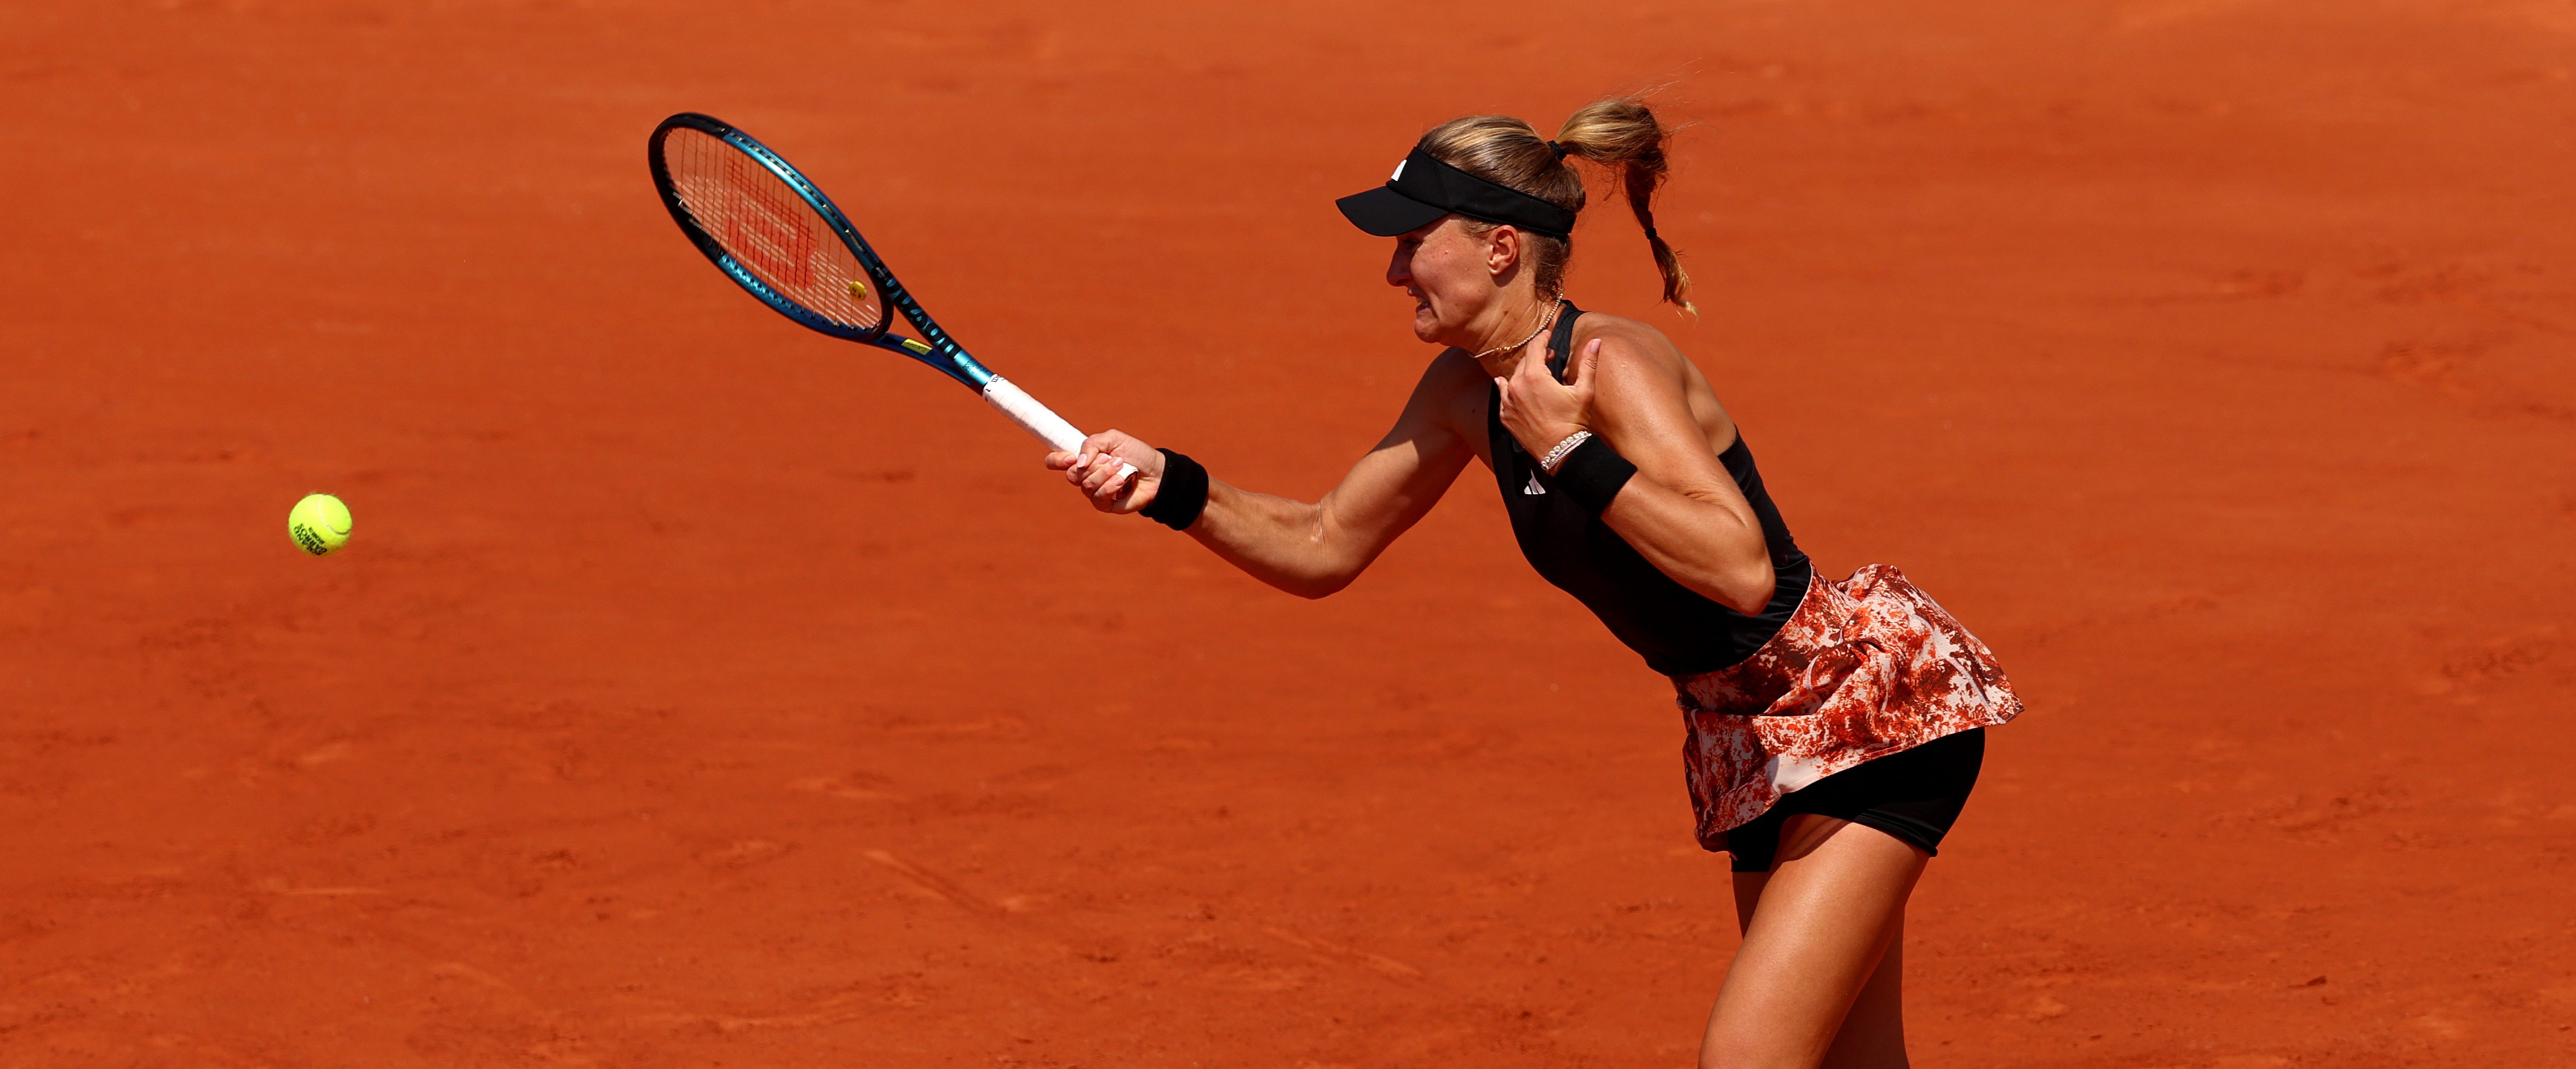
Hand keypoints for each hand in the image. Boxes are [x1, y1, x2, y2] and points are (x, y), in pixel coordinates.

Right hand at [1045, 430, 1163, 513]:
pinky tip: (1122, 481)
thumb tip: (1078, 462)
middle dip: (1092, 465)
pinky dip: (1110, 486)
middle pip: (1072, 475)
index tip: (1070, 457)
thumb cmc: (1136, 453)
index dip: (1056, 460)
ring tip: (1121, 466)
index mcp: (1084, 458)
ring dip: (1104, 473)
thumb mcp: (1114, 439)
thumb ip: (1092, 444)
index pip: (1057, 462)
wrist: (1156, 471)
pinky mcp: (1104, 504)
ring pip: (1086, 485)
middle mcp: (1086, 475)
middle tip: (1109, 458)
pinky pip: (1097, 497)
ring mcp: (1094, 491)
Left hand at [1495, 335, 1601, 466]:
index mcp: (1533, 376)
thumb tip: (1596, 341)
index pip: (1534, 348)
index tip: (1548, 335)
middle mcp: (1516, 387)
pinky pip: (1504, 396)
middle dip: (1537, 356)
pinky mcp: (1505, 417)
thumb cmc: (1573, 421)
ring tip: (1535, 372)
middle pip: (1524, 362)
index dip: (1542, 338)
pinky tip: (1510, 386)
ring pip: (1512, 378)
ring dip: (1524, 373)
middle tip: (1549, 356)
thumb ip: (1588, 363)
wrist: (1561, 452)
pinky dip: (1510, 390)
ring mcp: (1508, 403)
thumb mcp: (1584, 391)